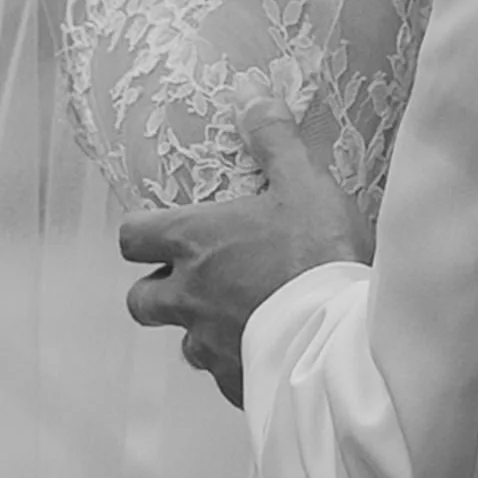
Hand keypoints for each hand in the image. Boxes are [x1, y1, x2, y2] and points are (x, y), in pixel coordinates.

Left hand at [120, 103, 367, 409]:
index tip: (160, 233)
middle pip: (140, 301)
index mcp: (194, 244)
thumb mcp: (304, 183)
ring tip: (239, 316)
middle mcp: (188, 297)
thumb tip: (250, 95)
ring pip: (182, 342)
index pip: (130, 239)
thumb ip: (274, 140)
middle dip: (156, 291)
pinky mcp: (236, 382)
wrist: (346, 335)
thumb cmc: (320, 254)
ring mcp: (209, 345)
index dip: (139, 235)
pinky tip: (270, 351)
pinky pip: (224, 375)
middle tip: (192, 280)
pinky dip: (238, 364)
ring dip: (200, 329)